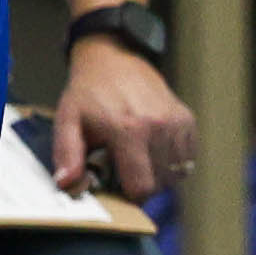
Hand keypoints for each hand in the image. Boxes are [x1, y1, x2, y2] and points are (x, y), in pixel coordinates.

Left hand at [52, 33, 196, 206]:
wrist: (112, 58)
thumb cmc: (88, 92)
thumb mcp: (67, 121)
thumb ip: (67, 155)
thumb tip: (68, 185)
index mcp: (128, 130)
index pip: (142, 187)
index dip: (129, 195)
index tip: (118, 187)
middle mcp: (158, 126)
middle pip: (160, 183)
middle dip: (142, 184)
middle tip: (124, 168)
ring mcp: (176, 122)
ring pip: (176, 173)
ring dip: (159, 174)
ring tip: (138, 158)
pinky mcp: (187, 119)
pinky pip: (188, 158)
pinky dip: (173, 162)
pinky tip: (153, 150)